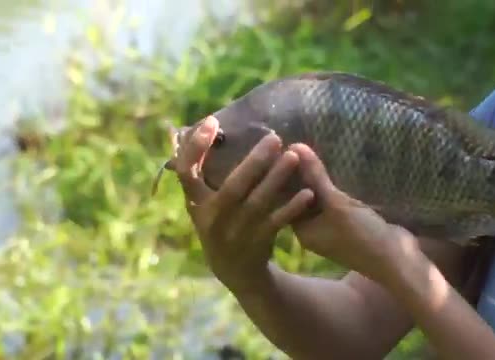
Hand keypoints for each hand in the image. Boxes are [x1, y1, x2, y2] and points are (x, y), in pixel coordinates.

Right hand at [171, 116, 314, 292]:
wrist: (236, 272)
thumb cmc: (222, 225)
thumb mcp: (205, 204)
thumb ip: (204, 175)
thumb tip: (205, 128)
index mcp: (196, 203)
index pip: (186, 171)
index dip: (195, 146)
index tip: (212, 121)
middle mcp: (212, 218)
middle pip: (232, 186)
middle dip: (254, 161)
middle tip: (274, 138)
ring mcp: (235, 233)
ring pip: (257, 202)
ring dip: (276, 178)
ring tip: (293, 157)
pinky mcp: (256, 243)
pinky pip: (276, 222)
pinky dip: (292, 207)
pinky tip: (307, 192)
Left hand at [287, 143, 419, 284]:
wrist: (397, 259)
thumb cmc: (363, 235)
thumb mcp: (337, 204)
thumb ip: (316, 176)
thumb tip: (296, 147)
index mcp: (302, 230)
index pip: (284, 197)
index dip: (281, 173)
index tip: (279, 148)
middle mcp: (312, 230)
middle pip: (299, 196)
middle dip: (298, 173)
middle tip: (293, 143)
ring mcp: (330, 227)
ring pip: (317, 197)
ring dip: (315, 177)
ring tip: (310, 146)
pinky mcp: (346, 223)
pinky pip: (332, 200)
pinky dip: (330, 185)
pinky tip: (331, 164)